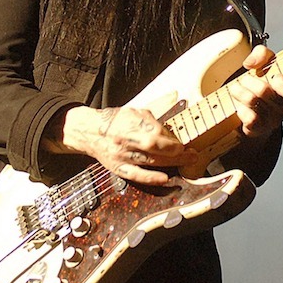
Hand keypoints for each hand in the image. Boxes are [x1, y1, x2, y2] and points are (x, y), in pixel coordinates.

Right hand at [47, 105, 195, 185]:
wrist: (90, 132)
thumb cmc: (116, 121)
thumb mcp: (135, 110)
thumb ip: (155, 111)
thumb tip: (176, 104)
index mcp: (129, 122)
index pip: (155, 133)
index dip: (172, 140)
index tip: (182, 142)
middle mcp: (125, 139)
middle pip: (155, 149)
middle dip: (177, 153)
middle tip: (192, 155)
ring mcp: (121, 155)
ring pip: (149, 162)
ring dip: (171, 164)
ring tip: (186, 162)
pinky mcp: (118, 168)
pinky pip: (136, 175)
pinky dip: (151, 178)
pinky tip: (165, 179)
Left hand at [227, 45, 282, 138]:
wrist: (254, 108)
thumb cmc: (264, 82)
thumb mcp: (266, 63)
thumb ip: (262, 54)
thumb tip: (251, 63)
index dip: (282, 84)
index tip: (273, 76)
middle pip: (264, 91)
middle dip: (249, 80)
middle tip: (245, 78)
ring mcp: (273, 121)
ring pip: (252, 101)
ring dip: (239, 91)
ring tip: (236, 88)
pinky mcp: (259, 131)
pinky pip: (247, 118)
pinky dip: (239, 108)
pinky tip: (239, 105)